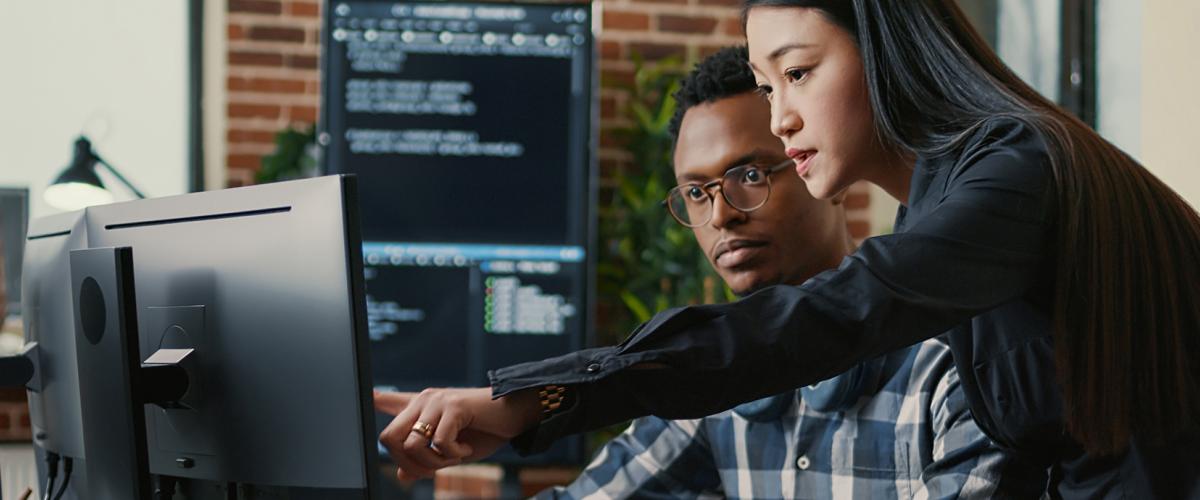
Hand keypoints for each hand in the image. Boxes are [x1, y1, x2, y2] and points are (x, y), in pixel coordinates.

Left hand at [374, 388, 539, 479]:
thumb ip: (425, 460)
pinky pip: (438, 443)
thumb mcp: (451, 452)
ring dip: (433, 462)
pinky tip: (465, 448)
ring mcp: (436, 401)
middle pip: (388, 437)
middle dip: (407, 463)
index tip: (368, 395)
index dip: (376, 400)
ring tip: (453, 457)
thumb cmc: (484, 432)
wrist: (515, 416)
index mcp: (421, 407)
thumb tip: (402, 475)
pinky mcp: (453, 406)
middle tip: (431, 468)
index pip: (390, 401)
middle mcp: (423, 400)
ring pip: (412, 445)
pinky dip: (453, 455)